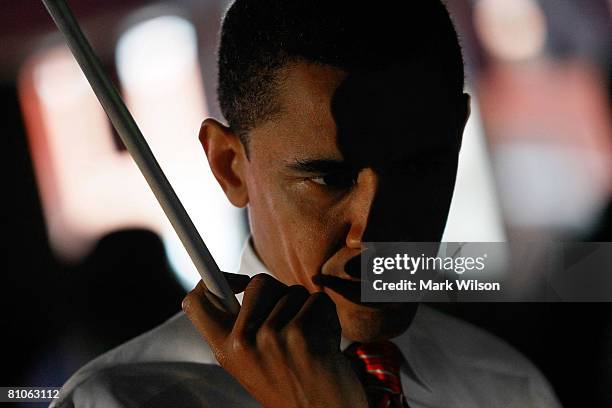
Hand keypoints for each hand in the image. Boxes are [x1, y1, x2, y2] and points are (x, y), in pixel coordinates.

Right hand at [182, 273, 367, 407]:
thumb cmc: (293, 386)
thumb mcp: (253, 363)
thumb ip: (242, 328)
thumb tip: (237, 283)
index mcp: (224, 350)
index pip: (196, 303)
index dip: (211, 280)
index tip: (235, 281)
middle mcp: (242, 343)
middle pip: (259, 282)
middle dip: (280, 294)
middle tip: (290, 324)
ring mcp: (270, 337)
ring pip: (293, 292)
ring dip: (307, 310)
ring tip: (310, 343)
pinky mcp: (301, 334)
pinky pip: (318, 301)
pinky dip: (327, 317)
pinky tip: (326, 345)